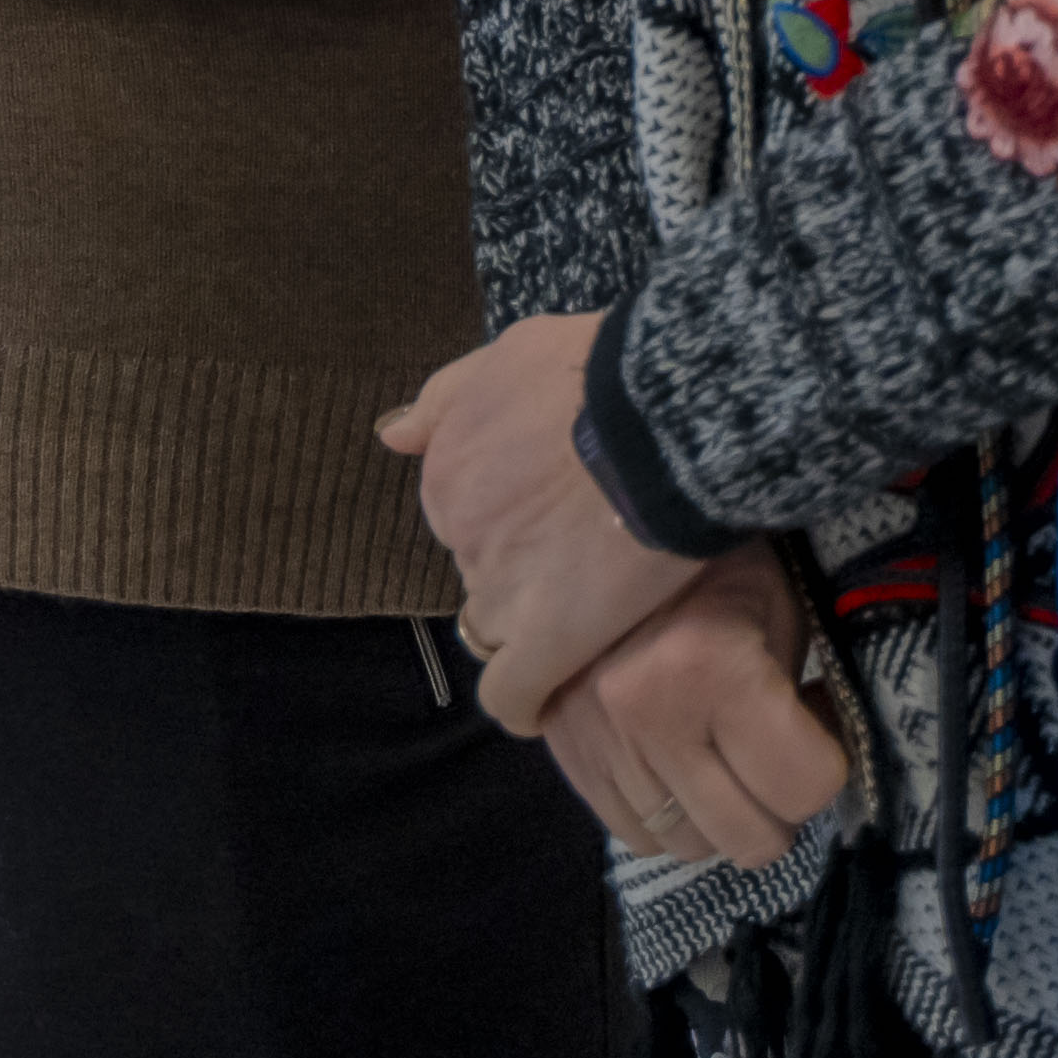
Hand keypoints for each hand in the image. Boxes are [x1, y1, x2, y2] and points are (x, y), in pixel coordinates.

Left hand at [377, 309, 695, 730]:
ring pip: (497, 632)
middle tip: (587, 558)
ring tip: (593, 615)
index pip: (467, 520)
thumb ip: (447, 397)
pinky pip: (513, 696)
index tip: (559, 517)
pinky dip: (528, 702)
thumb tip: (393, 436)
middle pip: (483, 573)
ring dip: (532, 629)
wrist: (665, 414)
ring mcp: (500, 591)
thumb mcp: (510, 354)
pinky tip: (554, 696)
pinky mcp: (546, 641)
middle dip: (524, 572)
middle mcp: (460, 533)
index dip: (516, 521)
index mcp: (447, 470)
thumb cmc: (598, 371)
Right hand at [541, 550, 853, 869]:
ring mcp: (597, 742)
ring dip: (718, 815)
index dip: (826, 763)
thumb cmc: (709, 557)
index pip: (804, 786)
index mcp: (709, 667)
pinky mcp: (564, 753)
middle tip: (776, 757)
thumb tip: (812, 761)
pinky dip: (666, 813)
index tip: (818, 732)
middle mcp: (646, 717)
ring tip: (722, 754)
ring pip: (689, 845)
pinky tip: (676, 760)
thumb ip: (797, 698)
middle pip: (749, 839)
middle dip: (779, 806)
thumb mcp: (777, 607)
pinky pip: (632, 833)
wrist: (599, 523)